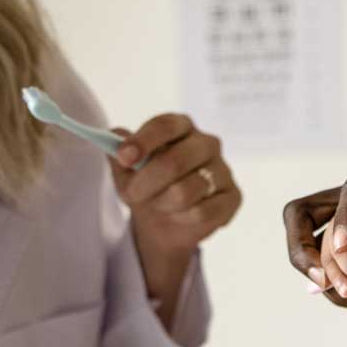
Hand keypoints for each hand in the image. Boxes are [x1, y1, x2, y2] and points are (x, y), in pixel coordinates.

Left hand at [112, 114, 240, 256]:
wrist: (165, 222)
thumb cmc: (147, 187)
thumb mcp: (125, 172)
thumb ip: (118, 154)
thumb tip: (113, 139)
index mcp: (181, 127)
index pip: (166, 125)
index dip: (143, 141)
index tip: (124, 158)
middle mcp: (207, 143)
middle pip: (176, 160)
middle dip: (146, 182)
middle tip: (129, 195)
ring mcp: (223, 170)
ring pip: (186, 191)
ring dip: (162, 203)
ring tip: (158, 205)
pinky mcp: (232, 197)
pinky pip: (203, 212)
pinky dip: (182, 218)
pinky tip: (179, 216)